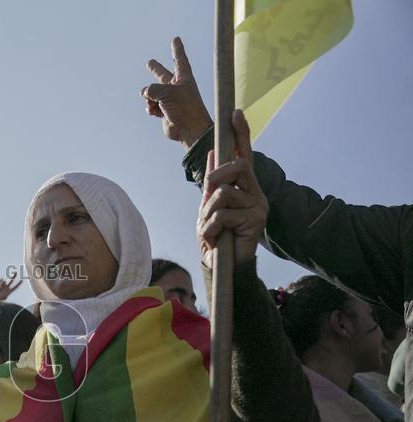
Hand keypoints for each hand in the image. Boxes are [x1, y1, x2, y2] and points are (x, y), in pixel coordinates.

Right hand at [0, 274, 22, 301]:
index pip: (15, 287)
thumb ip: (5, 289)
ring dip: (2, 284)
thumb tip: (3, 280)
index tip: (22, 280)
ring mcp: (1, 285)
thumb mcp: (2, 296)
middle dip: (13, 276)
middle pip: (11, 280)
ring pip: (4, 280)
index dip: (18, 284)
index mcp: (8, 292)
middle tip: (15, 272)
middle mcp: (5, 288)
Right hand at [141, 37, 212, 150]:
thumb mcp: (167, 93)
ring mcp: (170, 100)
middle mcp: (177, 87)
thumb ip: (153, 89)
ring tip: (152, 103)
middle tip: (150, 63)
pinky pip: (152, 106)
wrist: (189, 129)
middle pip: (163, 75)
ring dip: (149, 98)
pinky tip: (153, 111)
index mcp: (183, 78)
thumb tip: (144, 92)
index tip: (176, 39)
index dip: (177, 49)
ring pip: (153, 93)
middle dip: (156, 70)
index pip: (179, 59)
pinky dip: (150, 108)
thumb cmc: (184, 108)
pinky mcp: (165, 112)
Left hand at [197, 110, 267, 267]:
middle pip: (237, 167)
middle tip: (208, 197)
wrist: (223, 265)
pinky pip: (222, 213)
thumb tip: (213, 152)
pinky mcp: (256, 220)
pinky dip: (210, 227)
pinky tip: (213, 238)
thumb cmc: (217, 235)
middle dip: (216, 178)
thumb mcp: (210, 206)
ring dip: (208, 212)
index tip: (235, 112)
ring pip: (224, 193)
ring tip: (209, 228)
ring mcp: (258, 206)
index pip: (245, 155)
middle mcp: (256, 192)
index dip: (241, 134)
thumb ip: (214, 182)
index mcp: (245, 186)